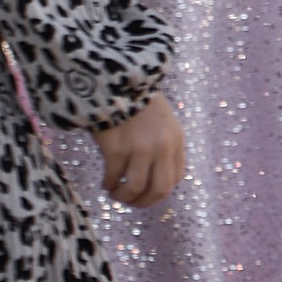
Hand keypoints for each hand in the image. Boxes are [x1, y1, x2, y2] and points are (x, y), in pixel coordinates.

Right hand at [94, 91, 185, 207]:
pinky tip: (105, 182)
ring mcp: (139, 149)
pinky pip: (113, 177)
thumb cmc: (137, 99)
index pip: (176, 178)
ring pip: (134, 188)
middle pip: (159, 189)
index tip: (147, 192)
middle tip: (132, 201)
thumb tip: (153, 177)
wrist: (116, 79)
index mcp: (176, 140)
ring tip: (115, 193)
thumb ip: (164, 145)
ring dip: (124, 196)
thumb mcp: (162, 120)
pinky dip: (109, 184)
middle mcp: (161, 147)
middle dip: (145, 202)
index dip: (160, 191)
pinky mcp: (116, 149)